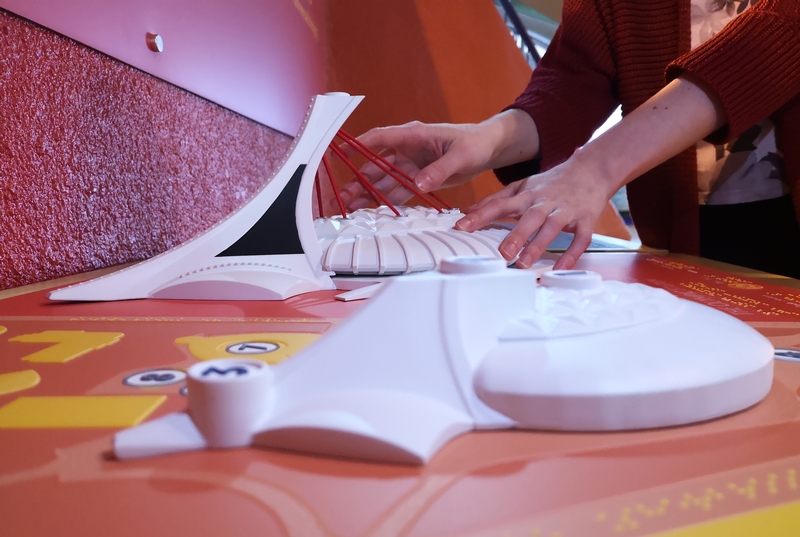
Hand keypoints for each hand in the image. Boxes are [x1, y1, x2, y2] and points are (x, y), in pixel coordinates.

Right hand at [338, 110, 539, 209]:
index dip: (357, 146)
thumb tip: (419, 185)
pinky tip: (370, 210)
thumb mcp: (461, 156)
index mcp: (414, 135)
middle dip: (356, 180)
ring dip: (366, 193)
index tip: (339, 155)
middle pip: (375, 164)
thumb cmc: (475, 143)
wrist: (488, 148)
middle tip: (340, 197)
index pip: (379, 138)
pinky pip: (398, 190)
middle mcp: (407, 149)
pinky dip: (384, 200)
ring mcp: (411, 164)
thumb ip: (439, 170)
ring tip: (348, 207)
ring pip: (383, 180)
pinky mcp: (418, 177)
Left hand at [455, 158, 615, 269]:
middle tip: (502, 252)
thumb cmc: (552, 183)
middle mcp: (545, 202)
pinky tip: (561, 268)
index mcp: (527, 195)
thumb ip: (496, 199)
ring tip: (524, 263)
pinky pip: (580, 239)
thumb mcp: (522, 186)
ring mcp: (566, 211)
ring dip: (538, 245)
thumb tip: (468, 211)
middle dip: (516, 234)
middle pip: (529, 218)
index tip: (461, 226)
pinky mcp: (585, 220)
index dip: (480, 215)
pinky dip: (572, 254)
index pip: (500, 204)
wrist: (592, 170)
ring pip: (552, 228)